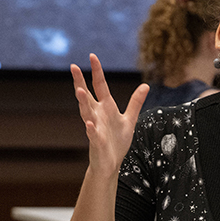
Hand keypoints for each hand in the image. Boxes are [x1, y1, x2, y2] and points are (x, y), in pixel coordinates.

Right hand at [71, 54, 149, 174]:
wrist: (111, 164)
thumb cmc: (117, 141)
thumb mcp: (130, 119)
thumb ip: (136, 102)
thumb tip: (146, 85)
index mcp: (106, 108)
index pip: (100, 86)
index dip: (97, 72)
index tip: (92, 56)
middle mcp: (97, 115)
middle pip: (87, 96)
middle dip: (80, 82)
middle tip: (73, 67)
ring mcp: (95, 128)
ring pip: (87, 112)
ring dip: (83, 102)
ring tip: (79, 91)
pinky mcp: (97, 142)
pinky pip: (93, 134)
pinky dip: (91, 129)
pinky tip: (89, 124)